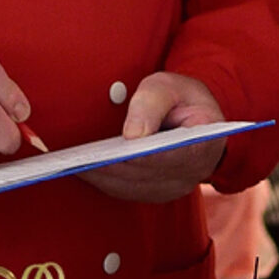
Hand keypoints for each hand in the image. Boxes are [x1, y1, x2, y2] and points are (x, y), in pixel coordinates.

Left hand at [84, 72, 227, 202]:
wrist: (196, 118)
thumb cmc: (182, 98)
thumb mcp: (169, 86)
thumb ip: (151, 103)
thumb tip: (132, 135)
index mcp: (203, 143)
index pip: (171, 155)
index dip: (143, 156)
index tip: (114, 152)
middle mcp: (192, 173)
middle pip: (146, 174)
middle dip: (112, 165)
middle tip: (80, 157)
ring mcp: (174, 187)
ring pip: (132, 186)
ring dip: (104, 175)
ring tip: (75, 162)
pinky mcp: (157, 192)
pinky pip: (127, 191)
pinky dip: (105, 180)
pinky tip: (85, 168)